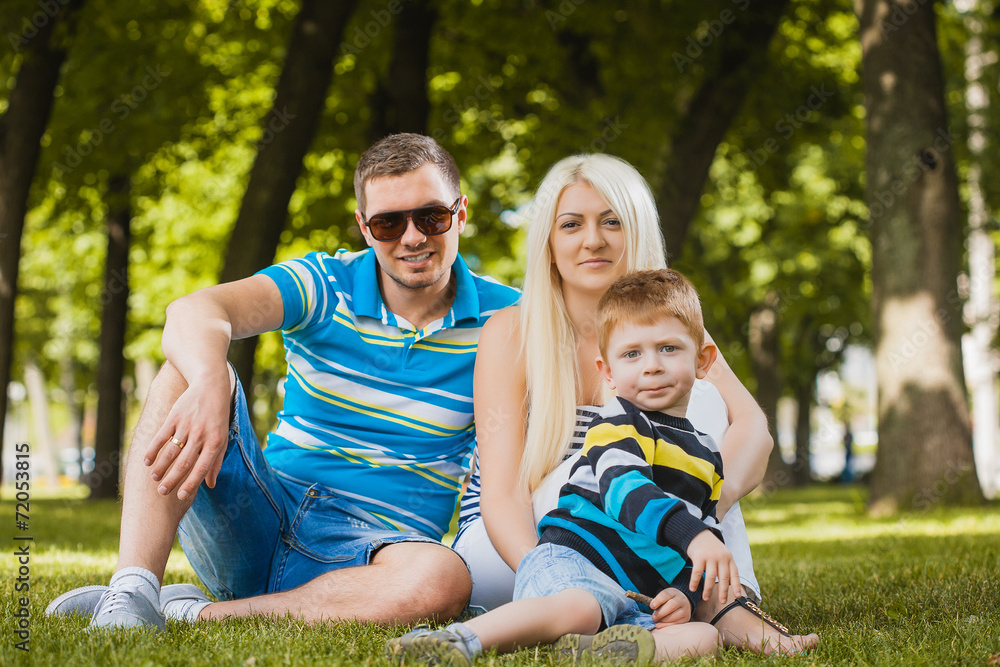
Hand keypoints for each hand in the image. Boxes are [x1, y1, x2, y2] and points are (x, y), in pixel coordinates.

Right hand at [144, 369, 232, 499]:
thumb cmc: (218, 416)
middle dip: (172, 480)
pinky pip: (161, 436)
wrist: (210, 385)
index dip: (191, 483)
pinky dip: (152, 449)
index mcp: (215, 441)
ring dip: (160, 467)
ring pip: (171, 452)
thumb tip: (210, 485)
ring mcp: (186, 425)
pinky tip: (146, 460)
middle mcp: (201, 435)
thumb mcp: (223, 437)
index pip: (202, 467)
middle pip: (184, 462)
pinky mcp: (174, 416)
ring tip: (154, 478)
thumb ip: (216, 461)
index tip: (181, 496)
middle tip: (162, 492)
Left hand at [649, 587, 690, 626]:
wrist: (683, 603)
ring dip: (663, 620)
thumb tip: (652, 607)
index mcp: (674, 592)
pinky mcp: (686, 618)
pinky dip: (667, 625)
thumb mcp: (664, 596)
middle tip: (654, 617)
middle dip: (661, 613)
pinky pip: (676, 623)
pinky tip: (660, 625)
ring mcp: (685, 609)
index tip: (651, 606)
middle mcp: (681, 600)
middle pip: (671, 605)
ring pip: (674, 616)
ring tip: (657, 621)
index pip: (666, 594)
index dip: (658, 600)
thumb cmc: (669, 600)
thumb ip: (658, 601)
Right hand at [687, 530, 742, 603]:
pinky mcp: (699, 557)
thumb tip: (729, 585)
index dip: (736, 586)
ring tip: (705, 598)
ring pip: (710, 577)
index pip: (734, 574)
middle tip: (722, 602)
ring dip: (708, 589)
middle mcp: (721, 558)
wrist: (698, 533)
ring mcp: (710, 557)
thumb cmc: (711, 548)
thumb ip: (726, 567)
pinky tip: (692, 588)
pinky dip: (694, 582)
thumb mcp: (723, 554)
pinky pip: (697, 572)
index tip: (738, 596)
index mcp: (729, 558)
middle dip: (723, 591)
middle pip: (723, 578)